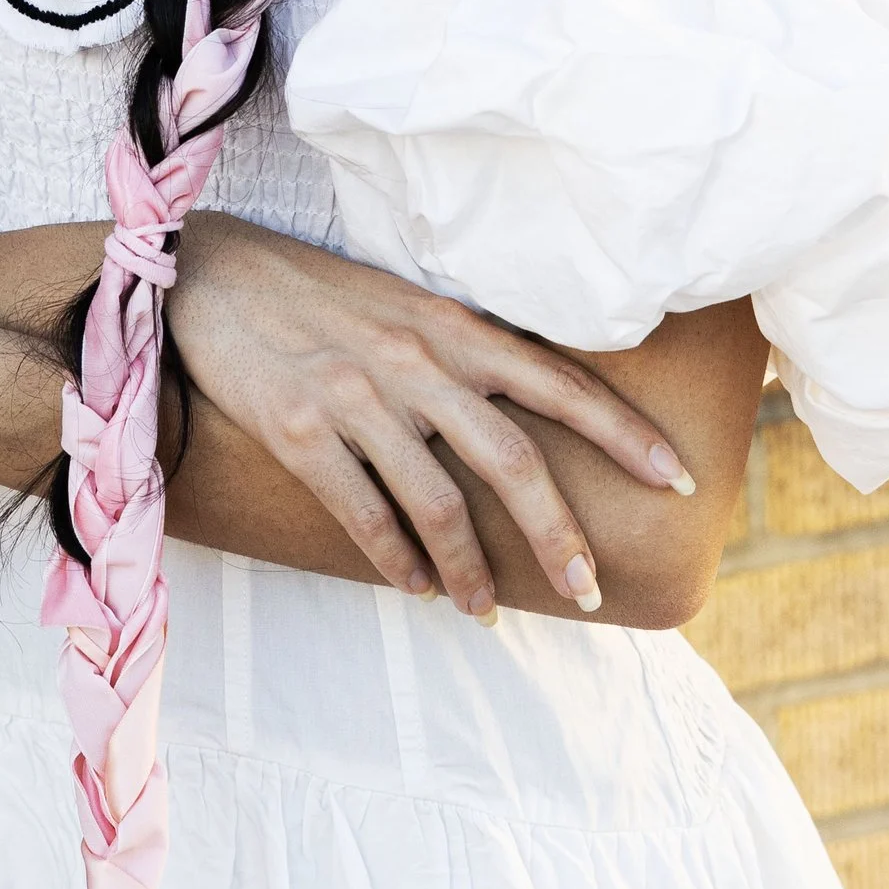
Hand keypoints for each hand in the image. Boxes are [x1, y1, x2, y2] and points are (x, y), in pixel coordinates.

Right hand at [167, 212, 694, 621]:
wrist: (212, 275)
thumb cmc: (319, 295)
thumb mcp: (406, 304)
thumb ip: (465, 352)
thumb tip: (532, 410)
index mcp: (453, 327)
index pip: (559, 383)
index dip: (623, 433)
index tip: (676, 480)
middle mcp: (415, 361)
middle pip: (511, 461)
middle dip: (559, 535)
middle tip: (591, 589)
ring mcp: (356, 396)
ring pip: (437, 502)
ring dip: (470, 569)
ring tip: (485, 612)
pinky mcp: (298, 430)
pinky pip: (363, 512)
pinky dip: (396, 560)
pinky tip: (416, 586)